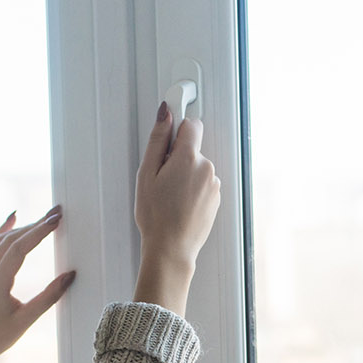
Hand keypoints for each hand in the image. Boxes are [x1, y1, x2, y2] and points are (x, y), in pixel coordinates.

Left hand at [0, 205, 74, 362]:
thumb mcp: (26, 320)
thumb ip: (49, 297)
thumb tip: (70, 276)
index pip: (19, 248)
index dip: (39, 231)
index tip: (56, 219)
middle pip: (12, 239)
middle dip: (36, 224)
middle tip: (58, 212)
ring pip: (2, 240)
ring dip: (24, 226)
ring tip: (45, 217)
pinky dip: (4, 229)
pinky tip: (13, 218)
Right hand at [132, 102, 220, 313]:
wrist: (171, 248)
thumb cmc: (156, 215)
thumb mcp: (146, 173)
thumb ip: (158, 139)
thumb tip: (166, 113)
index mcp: (189, 158)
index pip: (192, 124)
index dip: (178, 130)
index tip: (169, 137)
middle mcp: (207, 168)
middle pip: (193, 149)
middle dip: (178, 158)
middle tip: (161, 180)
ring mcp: (214, 185)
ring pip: (197, 168)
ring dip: (185, 176)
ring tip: (169, 197)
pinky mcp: (216, 199)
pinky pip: (203, 184)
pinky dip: (192, 190)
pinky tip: (179, 205)